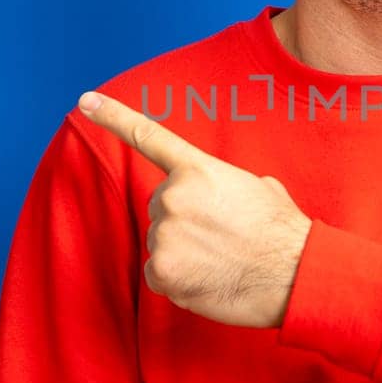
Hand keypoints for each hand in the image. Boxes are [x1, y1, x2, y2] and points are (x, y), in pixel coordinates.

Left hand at [75, 90, 312, 328]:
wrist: (296, 275)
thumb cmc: (283, 232)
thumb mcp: (259, 188)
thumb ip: (223, 184)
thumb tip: (220, 200)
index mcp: (198, 169)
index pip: (148, 137)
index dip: (113, 117)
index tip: (85, 102)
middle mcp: (173, 196)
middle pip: (161, 207)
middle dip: (184, 220)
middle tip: (222, 235)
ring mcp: (164, 234)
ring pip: (161, 242)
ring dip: (184, 251)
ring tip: (221, 259)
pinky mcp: (162, 271)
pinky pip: (158, 274)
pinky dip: (179, 280)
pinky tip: (209, 279)